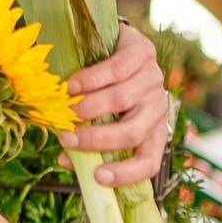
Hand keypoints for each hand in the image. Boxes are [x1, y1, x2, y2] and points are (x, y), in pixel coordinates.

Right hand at [58, 25, 169, 185]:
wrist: (114, 46)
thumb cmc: (104, 93)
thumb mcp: (99, 121)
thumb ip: (86, 143)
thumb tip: (64, 160)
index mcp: (152, 132)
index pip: (150, 161)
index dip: (127, 173)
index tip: (97, 176)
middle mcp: (158, 107)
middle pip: (133, 132)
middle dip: (97, 139)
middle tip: (67, 139)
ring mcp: (154, 79)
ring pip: (123, 99)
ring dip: (90, 107)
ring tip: (67, 110)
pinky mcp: (144, 52)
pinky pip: (118, 69)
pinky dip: (91, 79)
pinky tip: (72, 85)